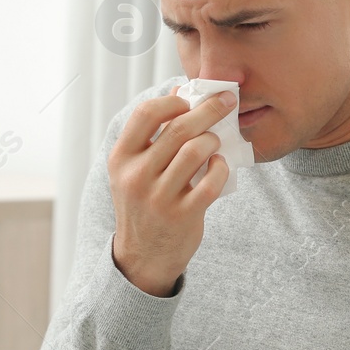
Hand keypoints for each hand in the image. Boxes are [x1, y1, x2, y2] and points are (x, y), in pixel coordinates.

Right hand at [108, 89, 237, 295]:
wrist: (143, 256)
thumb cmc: (143, 203)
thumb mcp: (135, 169)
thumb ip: (154, 133)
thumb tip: (180, 93)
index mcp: (122, 158)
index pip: (145, 114)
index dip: (172, 102)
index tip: (190, 100)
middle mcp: (137, 176)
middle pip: (179, 129)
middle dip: (209, 109)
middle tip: (228, 101)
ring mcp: (159, 197)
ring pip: (196, 151)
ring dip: (213, 140)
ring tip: (216, 142)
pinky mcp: (183, 215)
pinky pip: (211, 182)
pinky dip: (220, 168)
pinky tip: (219, 166)